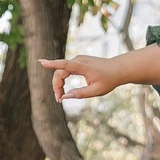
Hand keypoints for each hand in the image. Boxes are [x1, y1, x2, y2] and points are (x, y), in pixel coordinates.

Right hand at [35, 44, 159, 102]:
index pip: (65, 65)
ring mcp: (78, 60)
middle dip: (56, 86)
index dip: (52, 64)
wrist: (118, 69)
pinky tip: (62, 89)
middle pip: (60, 72)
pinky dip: (63, 79)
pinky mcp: (78, 62)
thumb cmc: (109, 80)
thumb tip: (65, 97)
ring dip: (59, 84)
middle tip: (59, 100)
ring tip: (60, 97)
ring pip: (62, 71)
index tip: (41, 62)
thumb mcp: (96, 91)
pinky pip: (65, 69)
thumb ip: (80, 94)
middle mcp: (78, 60)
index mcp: (83, 66)